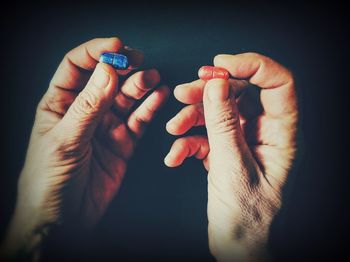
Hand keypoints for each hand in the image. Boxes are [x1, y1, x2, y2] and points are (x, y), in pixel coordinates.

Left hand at [2, 37, 168, 258]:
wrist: (64, 220)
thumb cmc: (50, 180)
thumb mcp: (65, 140)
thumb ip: (88, 106)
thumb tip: (107, 71)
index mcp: (60, 104)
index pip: (77, 66)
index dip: (96, 53)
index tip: (116, 47)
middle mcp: (85, 111)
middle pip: (106, 79)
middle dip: (124, 67)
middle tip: (139, 61)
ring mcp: (106, 126)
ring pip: (126, 98)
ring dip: (140, 86)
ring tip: (153, 79)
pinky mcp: (123, 142)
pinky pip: (138, 120)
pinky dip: (150, 108)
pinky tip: (159, 97)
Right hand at [165, 53, 297, 260]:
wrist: (233, 244)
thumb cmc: (245, 217)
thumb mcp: (232, 168)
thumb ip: (223, 124)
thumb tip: (216, 85)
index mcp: (280, 134)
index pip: (277, 83)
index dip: (252, 66)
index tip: (220, 66)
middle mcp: (263, 132)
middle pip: (239, 93)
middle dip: (208, 91)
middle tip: (183, 92)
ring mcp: (241, 140)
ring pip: (217, 111)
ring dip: (192, 116)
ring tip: (174, 128)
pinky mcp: (223, 149)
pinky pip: (205, 133)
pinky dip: (187, 141)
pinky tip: (175, 156)